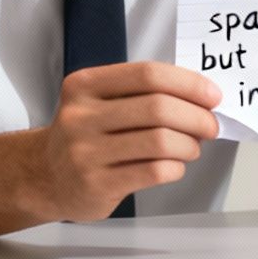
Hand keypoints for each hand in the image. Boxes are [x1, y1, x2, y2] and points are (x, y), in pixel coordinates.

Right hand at [28, 61, 221, 220]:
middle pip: (158, 108)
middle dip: (196, 117)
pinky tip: (174, 166)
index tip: (212, 95)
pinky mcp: (97, 184)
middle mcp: (81, 116)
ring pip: (160, 142)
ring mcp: (86, 152)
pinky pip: (153, 171)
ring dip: (189, 144)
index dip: (188, 83)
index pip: (148, 74)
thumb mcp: (99, 102)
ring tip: (192, 147)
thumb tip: (201, 99)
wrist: (44, 176)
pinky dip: (176, 167)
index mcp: (85, 85)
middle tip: (211, 125)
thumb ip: (141, 95)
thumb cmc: (85, 136)